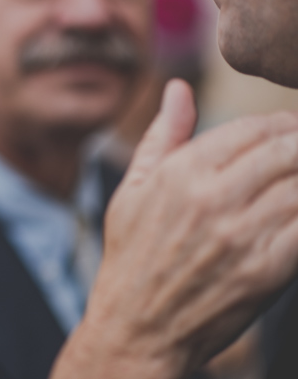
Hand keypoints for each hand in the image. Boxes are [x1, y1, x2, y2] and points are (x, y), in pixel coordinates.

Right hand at [53, 79, 297, 378]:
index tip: (288, 130)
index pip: (250, 130)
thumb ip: (164, 135)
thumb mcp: (133, 189)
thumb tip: (178, 88)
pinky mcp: (266, 271)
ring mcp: (242, 235)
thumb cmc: (132, 254)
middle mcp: (212, 198)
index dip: (279, 125)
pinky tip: (297, 211)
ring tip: (297, 180)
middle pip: (285, 152)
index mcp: (179, 172)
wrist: (138, 326)